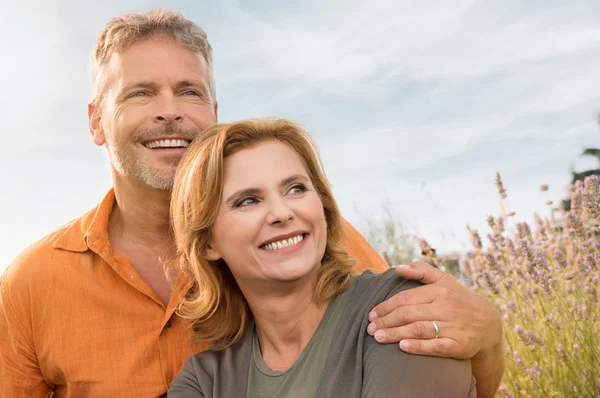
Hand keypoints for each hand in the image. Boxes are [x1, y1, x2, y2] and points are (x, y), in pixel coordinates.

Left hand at [367, 261, 501, 358]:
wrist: (489, 322)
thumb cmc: (459, 299)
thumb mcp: (444, 280)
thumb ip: (421, 271)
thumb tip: (397, 267)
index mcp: (439, 291)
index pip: (405, 298)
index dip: (386, 306)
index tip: (371, 315)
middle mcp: (446, 307)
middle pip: (409, 314)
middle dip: (387, 321)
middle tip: (370, 329)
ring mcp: (453, 326)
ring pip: (420, 329)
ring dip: (396, 334)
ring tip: (378, 338)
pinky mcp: (459, 345)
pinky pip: (437, 346)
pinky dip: (419, 346)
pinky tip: (403, 347)